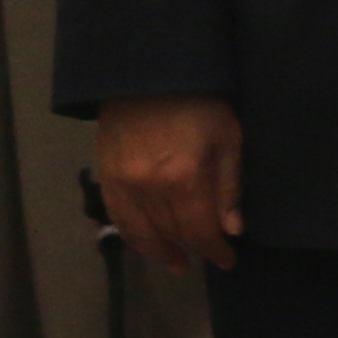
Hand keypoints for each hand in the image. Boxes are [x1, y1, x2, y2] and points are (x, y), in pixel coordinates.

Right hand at [96, 94, 243, 274]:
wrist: (149, 75)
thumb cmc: (200, 103)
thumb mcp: (229, 139)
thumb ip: (229, 188)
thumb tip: (232, 231)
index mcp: (184, 180)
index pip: (199, 232)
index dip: (215, 251)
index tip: (227, 260)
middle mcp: (148, 189)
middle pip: (171, 235)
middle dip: (192, 250)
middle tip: (206, 258)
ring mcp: (122, 184)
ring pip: (140, 232)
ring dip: (159, 251)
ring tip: (176, 262)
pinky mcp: (105, 176)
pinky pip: (117, 217)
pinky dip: (132, 235)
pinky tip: (145, 241)